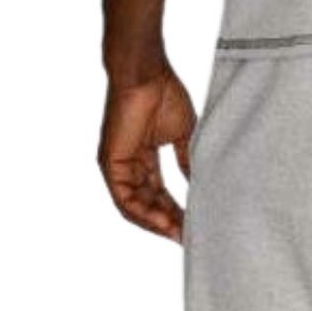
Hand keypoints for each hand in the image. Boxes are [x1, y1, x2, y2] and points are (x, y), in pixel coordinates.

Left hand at [97, 66, 196, 241]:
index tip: (194, 225)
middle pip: (147, 204)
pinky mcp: (110, 164)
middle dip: (168, 222)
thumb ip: (187, 162)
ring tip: (179, 235)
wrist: (147, 73)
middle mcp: (127, 165)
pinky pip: (125, 199)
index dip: (175, 211)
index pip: (158, 193)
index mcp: (143, 158)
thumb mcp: (182, 136)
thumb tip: (201, 187)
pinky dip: (144, 214)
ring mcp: (117, 166)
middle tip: (190, 237)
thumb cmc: (164, 94)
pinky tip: (164, 223)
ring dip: (157, 224)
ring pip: (135, 207)